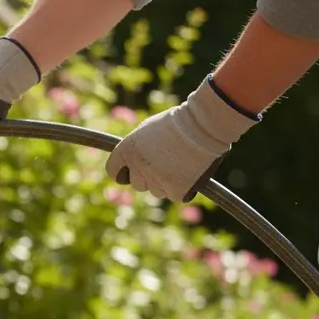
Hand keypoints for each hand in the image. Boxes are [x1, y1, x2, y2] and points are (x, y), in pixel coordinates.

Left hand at [106, 75, 258, 202]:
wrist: (204, 124)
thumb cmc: (178, 122)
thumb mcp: (147, 129)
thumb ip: (136, 148)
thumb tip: (131, 161)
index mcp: (126, 151)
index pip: (114, 171)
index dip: (125, 171)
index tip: (134, 170)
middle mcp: (137, 167)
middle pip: (138, 184)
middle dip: (149, 177)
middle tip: (168, 163)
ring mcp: (156, 180)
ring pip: (157, 191)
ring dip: (167, 183)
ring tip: (183, 163)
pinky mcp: (176, 190)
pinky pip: (177, 196)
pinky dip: (185, 189)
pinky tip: (193, 172)